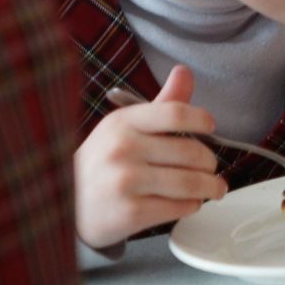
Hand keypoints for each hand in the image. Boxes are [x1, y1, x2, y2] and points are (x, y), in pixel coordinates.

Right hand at [73, 64, 225, 249]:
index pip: (175, 113)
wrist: (69, 206)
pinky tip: (190, 202)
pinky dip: (192, 205)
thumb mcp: (126, 127)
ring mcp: (125, 182)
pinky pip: (179, 207)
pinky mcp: (130, 212)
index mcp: (123, 123)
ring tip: (214, 187)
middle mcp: (122, 149)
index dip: (201, 120)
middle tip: (212, 168)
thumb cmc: (104, 162)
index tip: (210, 127)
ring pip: (190, 183)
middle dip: (210, 162)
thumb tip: (185, 71)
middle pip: (190, 152)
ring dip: (210, 186)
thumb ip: (162, 104)